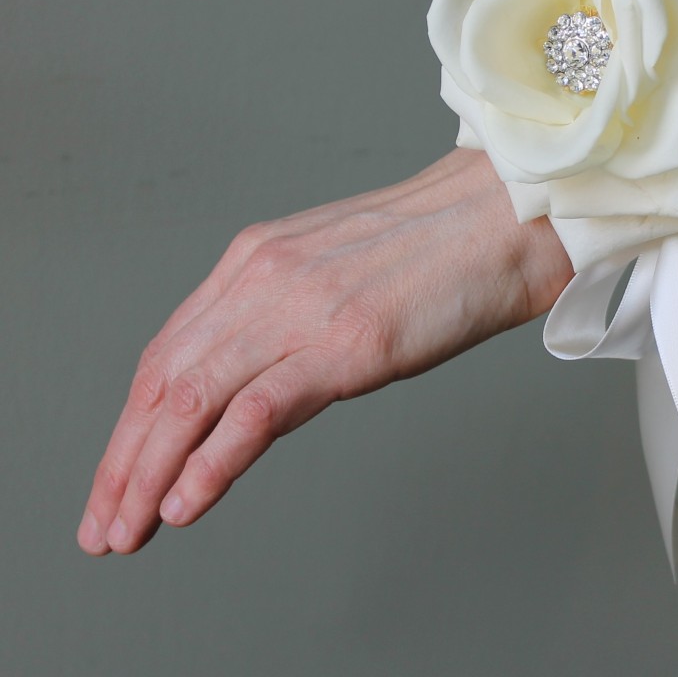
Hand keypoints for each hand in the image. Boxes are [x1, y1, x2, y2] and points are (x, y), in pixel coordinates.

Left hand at [77, 150, 571, 554]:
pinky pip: (257, 409)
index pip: (166, 351)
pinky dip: (210, 463)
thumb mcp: (336, 276)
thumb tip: (254, 398)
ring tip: (125, 531)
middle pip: (162, 380)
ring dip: (147, 475)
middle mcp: (262, 277)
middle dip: (123, 461)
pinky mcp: (346, 341)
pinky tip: (184, 505)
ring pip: (192, 398)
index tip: (118, 473)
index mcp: (256, 258)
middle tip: (103, 524)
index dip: (130, 422)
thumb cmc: (434, 249)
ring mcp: (301, 308)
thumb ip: (285, 321)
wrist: (502, 218)